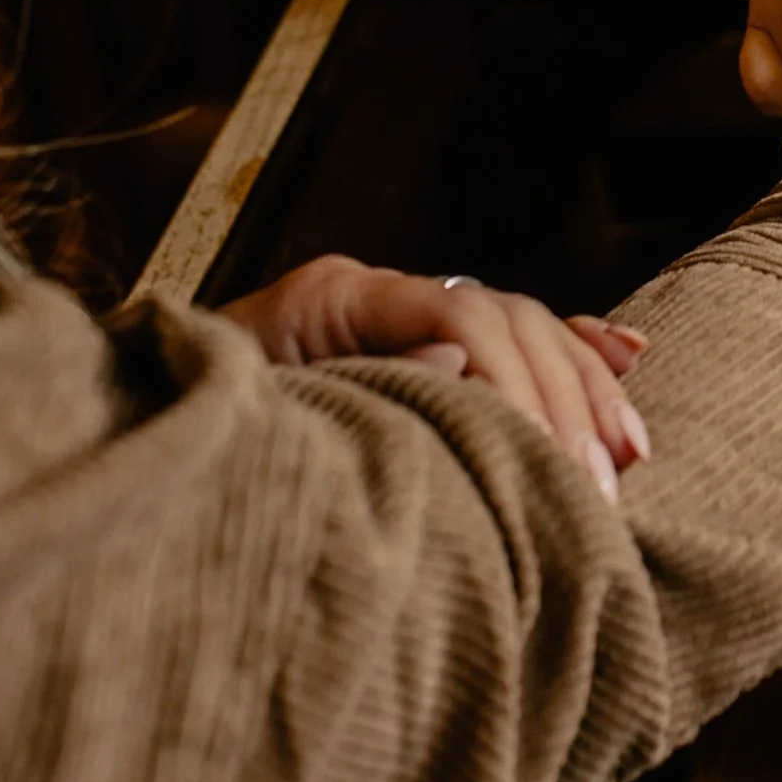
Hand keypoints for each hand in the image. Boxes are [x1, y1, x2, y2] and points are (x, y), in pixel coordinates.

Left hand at [219, 254, 649, 499]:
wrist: (152, 443)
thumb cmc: (196, 435)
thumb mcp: (259, 412)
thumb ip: (353, 388)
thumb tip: (453, 365)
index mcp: (336, 297)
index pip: (460, 310)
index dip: (514, 379)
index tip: (546, 456)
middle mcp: (380, 295)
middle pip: (507, 318)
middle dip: (563, 400)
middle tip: (596, 486)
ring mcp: (403, 319)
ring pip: (527, 328)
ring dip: (584, 389)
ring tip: (624, 458)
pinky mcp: (419, 353)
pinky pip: (516, 343)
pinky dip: (575, 356)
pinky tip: (629, 360)